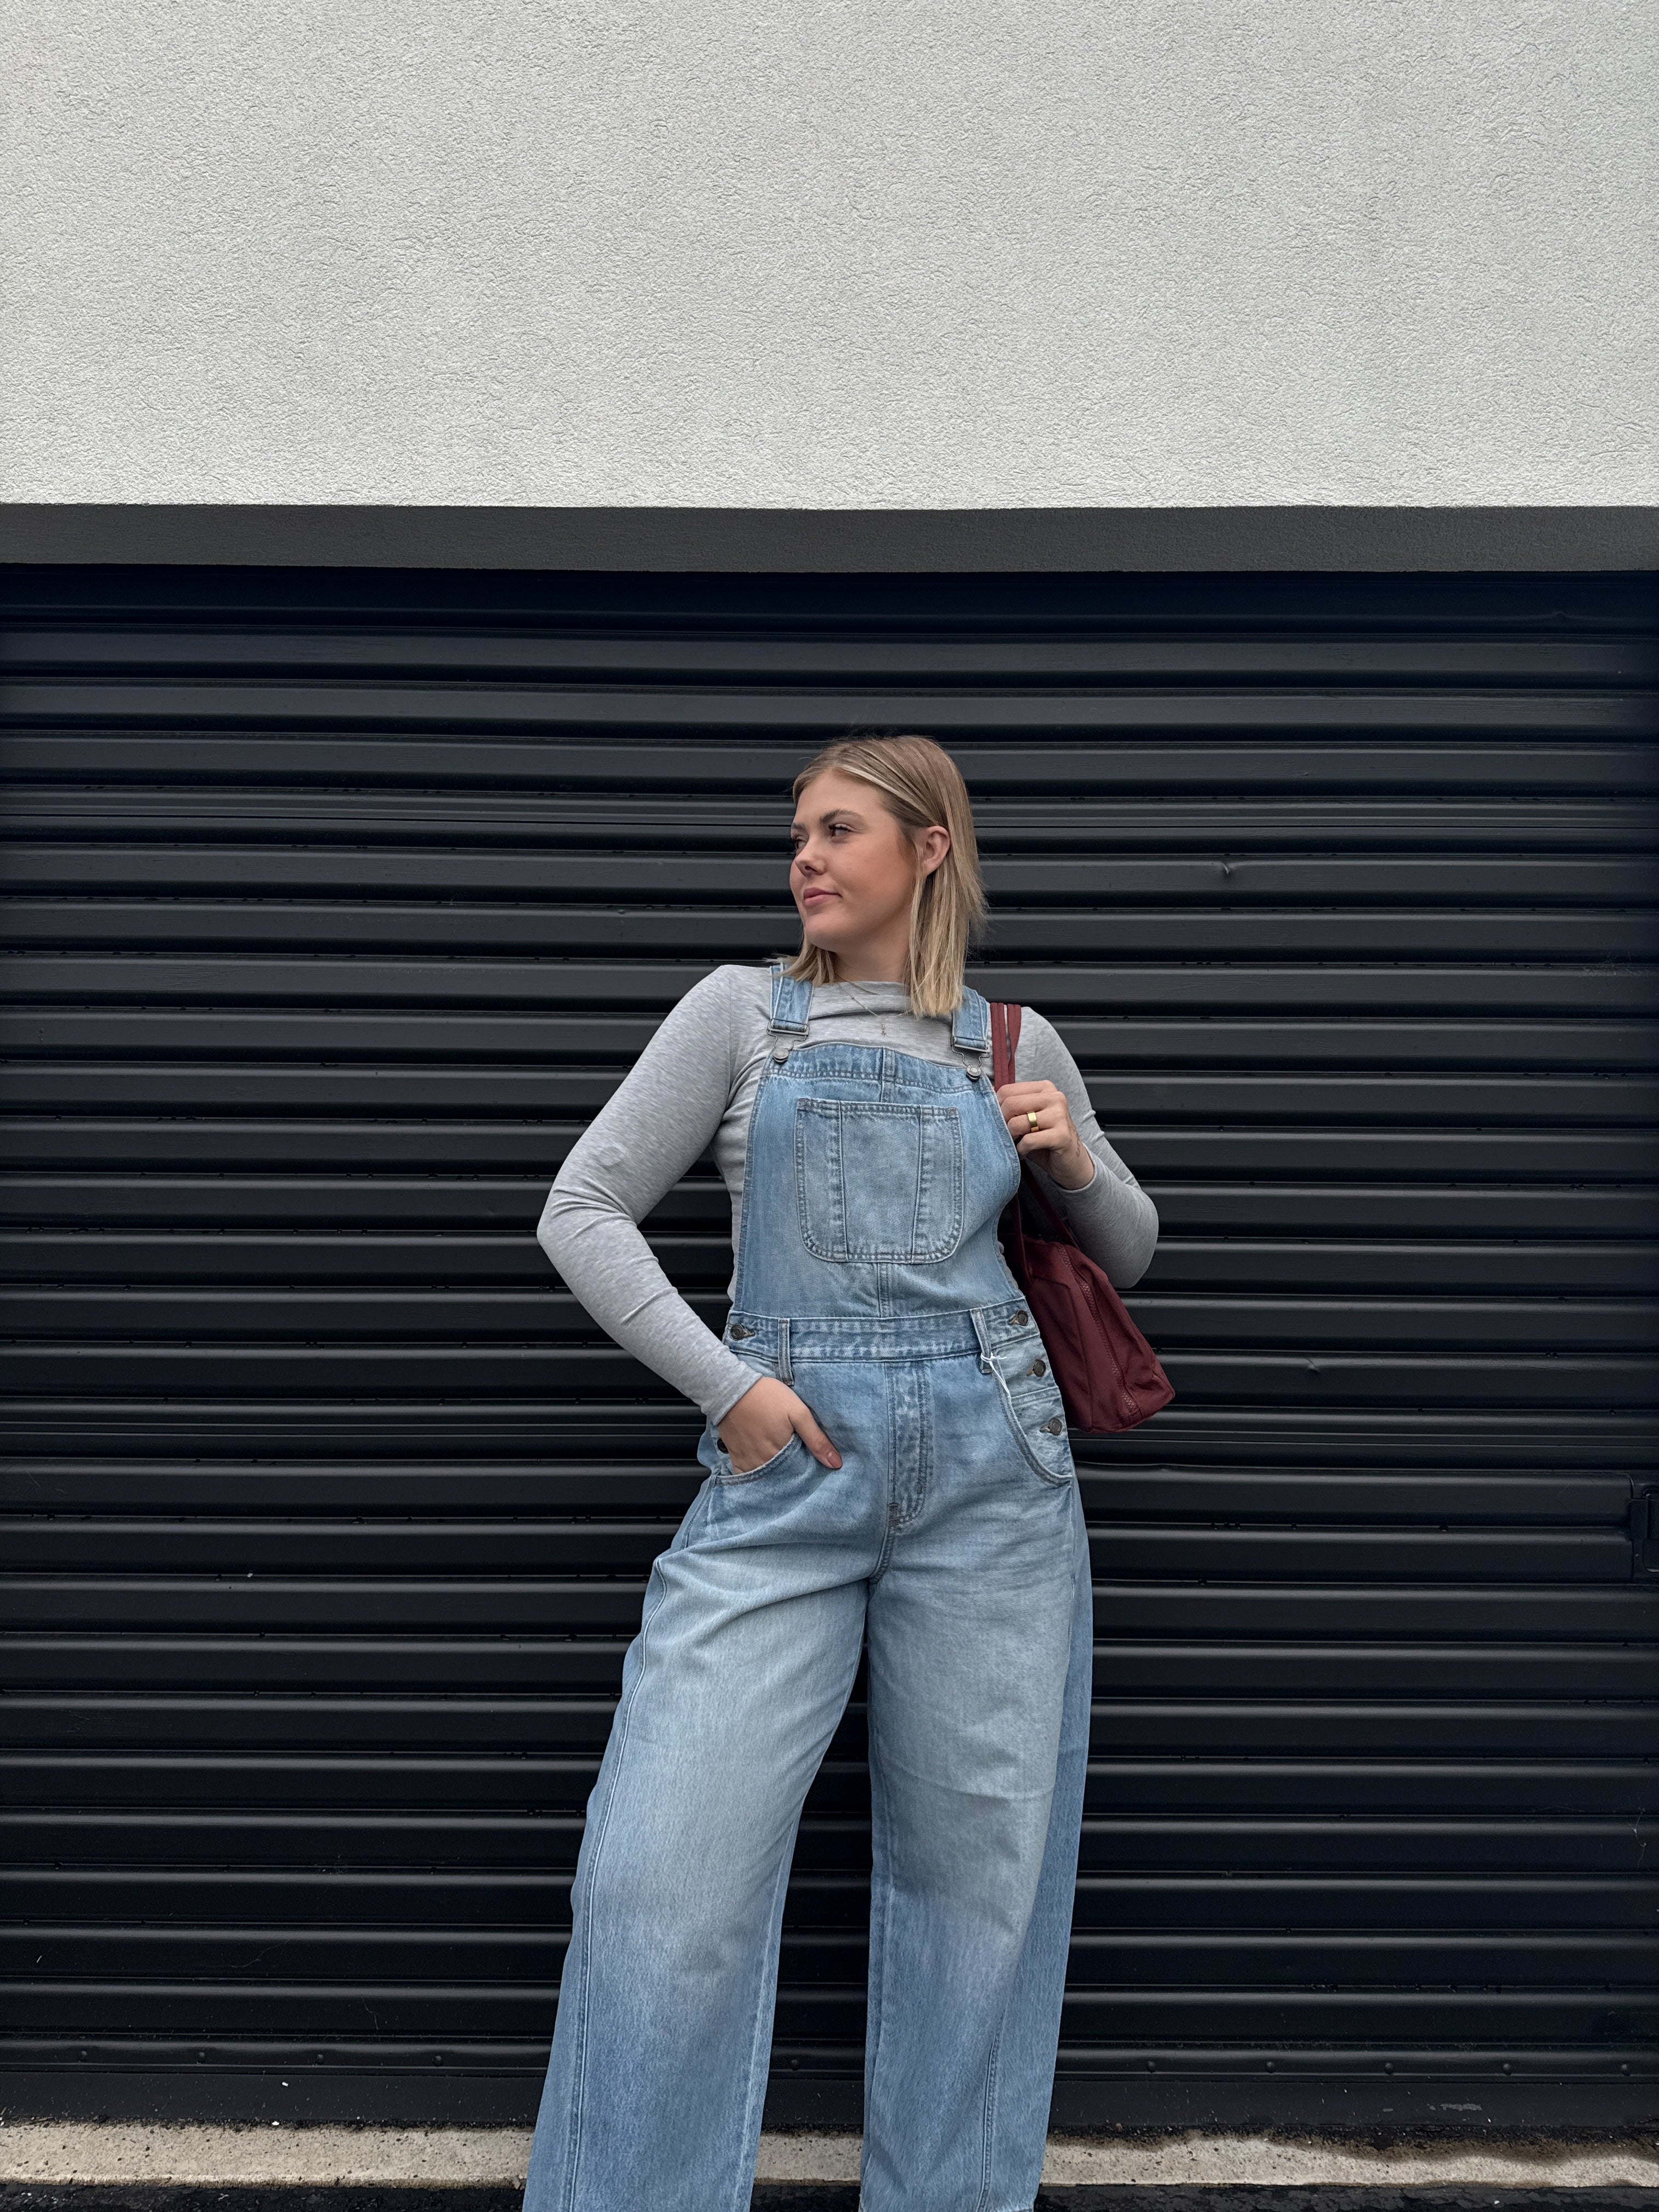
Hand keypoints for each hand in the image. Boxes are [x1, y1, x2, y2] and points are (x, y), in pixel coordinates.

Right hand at [716, 1376, 841, 1472]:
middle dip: (793, 1475)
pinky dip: (754, 1477)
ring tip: (783, 1466)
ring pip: (766, 1479)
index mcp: (783, 1453)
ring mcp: (748, 1462)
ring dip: (775, 1477)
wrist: (733, 1389)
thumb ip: (816, 1438)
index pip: (801, 1473)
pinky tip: (762, 1469)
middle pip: (783, 1478)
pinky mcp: (735, 1457)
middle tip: (799, 1466)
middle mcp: (765, 1463)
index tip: (814, 1467)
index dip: (809, 1471)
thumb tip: (835, 1463)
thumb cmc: (767, 1397)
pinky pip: (745, 1477)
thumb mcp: (798, 1412)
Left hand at [994, 1080, 1096, 1189]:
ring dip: (1011, 1138)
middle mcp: (1055, 1097)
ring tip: (1017, 1143)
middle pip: (1010, 1104)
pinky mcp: (1062, 1135)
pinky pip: (1028, 1141)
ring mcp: (1060, 1115)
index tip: (1000, 1121)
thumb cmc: (1044, 1138)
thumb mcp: (1026, 1117)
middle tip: (1008, 1135)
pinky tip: (1024, 1152)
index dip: (997, 1108)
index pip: (1007, 1090)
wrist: (1069, 1161)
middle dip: (1003, 1123)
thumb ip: (1011, 1105)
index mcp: (1045, 1088)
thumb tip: (985, 1095)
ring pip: (1017, 1123)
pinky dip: (1021, 1150)